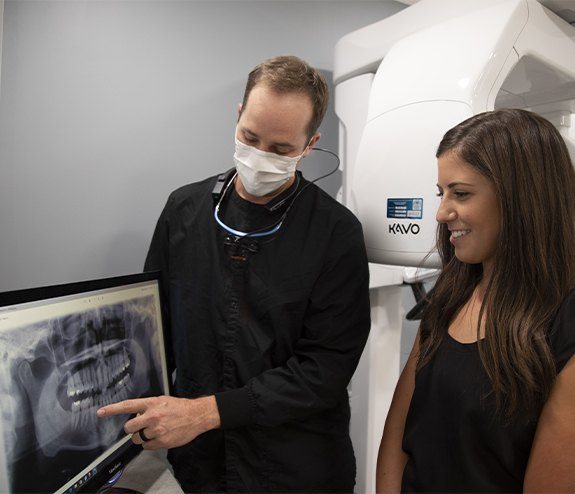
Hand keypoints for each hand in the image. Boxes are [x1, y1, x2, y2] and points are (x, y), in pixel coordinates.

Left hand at [96, 395, 220, 449]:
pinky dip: (151, 443)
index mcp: (151, 403)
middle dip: (133, 429)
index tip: (101, 412)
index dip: (112, 409)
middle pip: (129, 427)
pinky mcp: (162, 441)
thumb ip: (148, 407)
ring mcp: (156, 430)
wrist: (197, 415)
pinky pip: (147, 446)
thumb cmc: (179, 407)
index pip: (128, 406)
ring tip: (155, 430)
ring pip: (138, 439)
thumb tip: (136, 415)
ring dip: (143, 437)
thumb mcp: (162, 401)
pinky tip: (161, 436)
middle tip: (142, 426)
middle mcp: (152, 416)